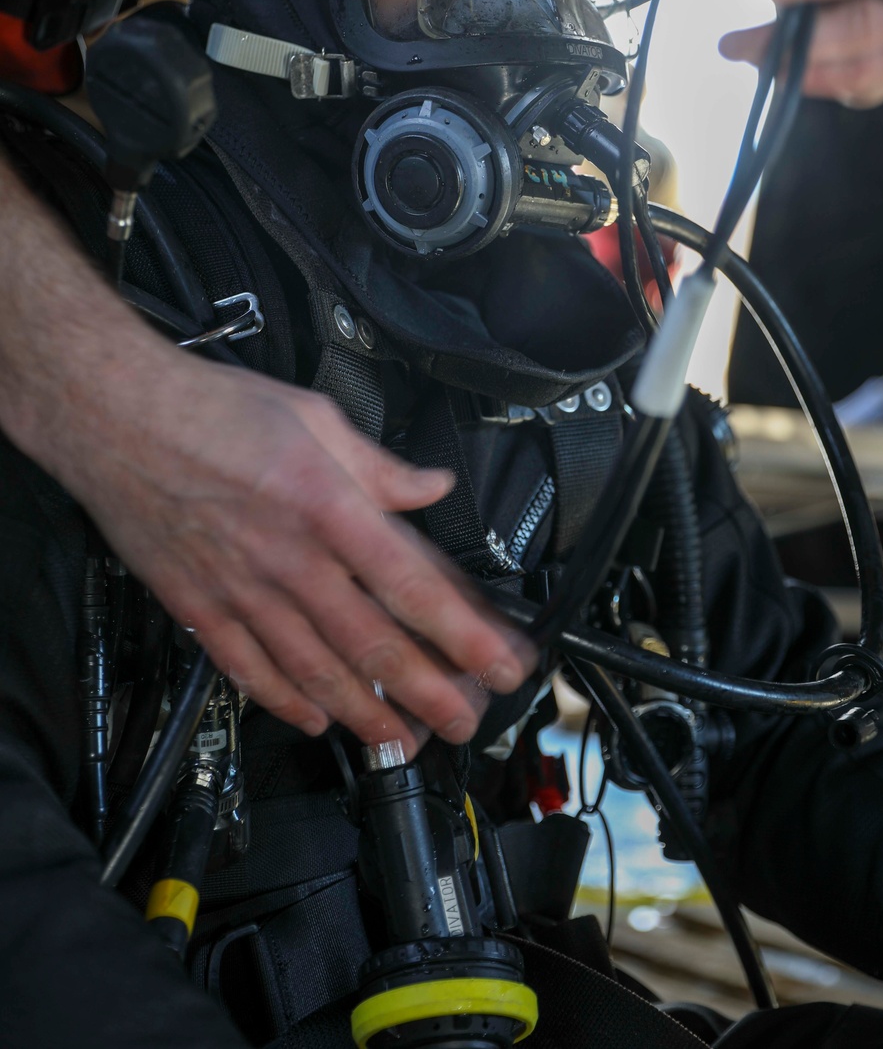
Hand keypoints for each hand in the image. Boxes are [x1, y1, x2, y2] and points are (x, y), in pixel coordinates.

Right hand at [54, 334, 535, 752]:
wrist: (115, 414)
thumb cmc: (212, 408)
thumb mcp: (314, 418)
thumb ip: (379, 465)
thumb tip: (430, 485)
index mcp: (327, 506)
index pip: (412, 585)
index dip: (464, 633)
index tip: (501, 661)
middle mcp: (289, 559)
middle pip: (371, 644)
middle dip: (427, 693)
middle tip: (464, 723)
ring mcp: (240, 590)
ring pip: (314, 671)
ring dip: (364, 713)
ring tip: (403, 739)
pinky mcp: (197, 606)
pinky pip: (247, 670)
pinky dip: (283, 702)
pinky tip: (314, 720)